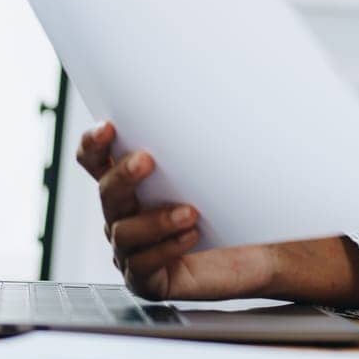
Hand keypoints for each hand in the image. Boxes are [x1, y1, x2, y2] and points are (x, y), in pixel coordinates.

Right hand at [74, 121, 358, 306]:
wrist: (265, 249)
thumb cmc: (237, 200)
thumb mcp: (219, 163)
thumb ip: (206, 133)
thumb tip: (225, 78)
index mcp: (132, 182)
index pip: (95, 159)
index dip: (94, 143)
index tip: (109, 127)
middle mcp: (125, 215)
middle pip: (106, 193)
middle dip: (122, 174)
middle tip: (149, 160)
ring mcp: (133, 250)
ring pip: (123, 232)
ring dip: (154, 219)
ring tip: (189, 211)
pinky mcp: (150, 280)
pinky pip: (142, 267)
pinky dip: (167, 248)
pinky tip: (192, 236)